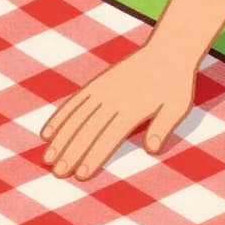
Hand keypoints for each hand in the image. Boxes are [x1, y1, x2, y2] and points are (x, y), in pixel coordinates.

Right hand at [40, 40, 198, 179]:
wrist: (168, 49)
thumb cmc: (175, 83)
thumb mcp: (177, 106)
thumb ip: (163, 127)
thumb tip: (151, 149)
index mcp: (133, 108)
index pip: (109, 137)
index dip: (93, 157)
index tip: (81, 174)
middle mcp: (113, 99)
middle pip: (87, 130)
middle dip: (71, 153)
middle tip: (57, 173)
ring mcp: (101, 90)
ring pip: (75, 118)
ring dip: (60, 139)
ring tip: (47, 158)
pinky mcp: (96, 84)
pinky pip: (73, 102)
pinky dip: (59, 117)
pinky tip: (47, 132)